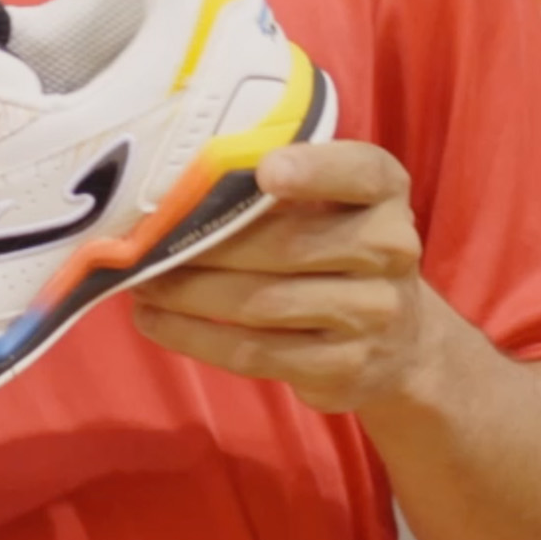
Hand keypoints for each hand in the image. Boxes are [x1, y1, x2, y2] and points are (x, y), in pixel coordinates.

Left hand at [130, 142, 440, 415]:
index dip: (314, 170)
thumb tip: (180, 178)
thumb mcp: (333, 200)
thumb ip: (280, 180)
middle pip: (287, 245)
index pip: (361, 172)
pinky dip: (193, 336)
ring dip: (187, 292)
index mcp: (385, 191)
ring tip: (138, 279)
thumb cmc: (339, 245)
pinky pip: (254, 351)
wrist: (402, 343)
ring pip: (262, 302)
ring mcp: (371, 315)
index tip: (264, 171)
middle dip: (206, 243)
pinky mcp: (342, 369)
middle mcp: (390, 250)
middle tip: (143, 239)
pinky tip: (154, 319)